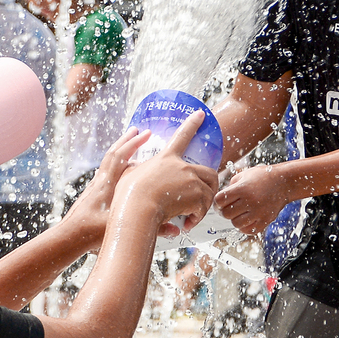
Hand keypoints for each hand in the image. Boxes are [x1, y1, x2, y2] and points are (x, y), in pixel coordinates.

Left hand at [61, 127, 147, 248]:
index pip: (120, 157)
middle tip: (138, 130)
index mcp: (107, 185)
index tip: (146, 133)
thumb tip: (174, 230)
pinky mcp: (93, 194)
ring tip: (129, 142)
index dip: (133, 143)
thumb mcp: (124, 230)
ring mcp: (95, 186)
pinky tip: (122, 169)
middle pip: (113, 153)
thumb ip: (150, 229)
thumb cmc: (91, 232)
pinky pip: (106, 172)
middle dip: (127, 140)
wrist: (69, 237)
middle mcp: (101, 181)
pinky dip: (115, 165)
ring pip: (108, 162)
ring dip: (120, 150)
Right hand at [118, 110, 218, 236]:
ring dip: (203, 205)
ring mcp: (191, 180)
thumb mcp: (128, 176)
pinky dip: (198, 216)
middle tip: (203, 197)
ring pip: (209, 191)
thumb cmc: (128, 195)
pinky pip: (204, 207)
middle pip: (209, 172)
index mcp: (166, 158)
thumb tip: (130, 165)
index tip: (201, 114)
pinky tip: (188, 223)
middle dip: (210, 186)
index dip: (192, 123)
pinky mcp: (197, 196)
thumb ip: (134, 170)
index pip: (182, 135)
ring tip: (192, 215)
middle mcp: (182, 167)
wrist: (136, 209)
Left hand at [215, 163, 291, 234]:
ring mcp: (258, 212)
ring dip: (235, 219)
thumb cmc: (262, 177)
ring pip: (236, 224)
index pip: (219, 200)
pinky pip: (248, 230)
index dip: (217, 202)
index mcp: (243, 188)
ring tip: (239, 212)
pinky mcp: (265, 220)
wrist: (284, 182)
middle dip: (224, 211)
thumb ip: (230, 187)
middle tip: (228, 207)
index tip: (220, 202)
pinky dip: (244, 226)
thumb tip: (219, 200)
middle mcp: (250, 201)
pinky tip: (246, 218)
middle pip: (226, 214)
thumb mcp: (244, 175)